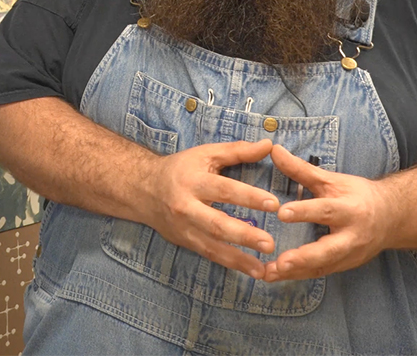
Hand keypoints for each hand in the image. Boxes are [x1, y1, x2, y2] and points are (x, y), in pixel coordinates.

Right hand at [144, 138, 280, 279]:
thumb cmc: (180, 169)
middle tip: (269, 243)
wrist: (143, 189)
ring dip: (239, 259)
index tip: (274, 204)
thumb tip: (269, 145)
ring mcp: (185, 227)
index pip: (224, 190)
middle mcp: (187, 206)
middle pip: (216, 223)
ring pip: (213, 246)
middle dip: (243, 235)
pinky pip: (210, 255)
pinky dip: (231, 264)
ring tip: (263, 268)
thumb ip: (237, 151)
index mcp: (193, 181)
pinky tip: (252, 271)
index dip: (248, 197)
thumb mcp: (205, 154)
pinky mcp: (185, 241)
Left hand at [261, 144, 398, 281]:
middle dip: (305, 257)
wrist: (390, 218)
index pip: (326, 210)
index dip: (304, 211)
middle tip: (281, 262)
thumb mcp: (331, 180)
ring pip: (322, 266)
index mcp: (349, 209)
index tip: (281, 213)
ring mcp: (349, 255)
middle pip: (329, 250)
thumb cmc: (357, 195)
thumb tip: (274, 150)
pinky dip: (298, 275)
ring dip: (295, 272)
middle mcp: (352, 236)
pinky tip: (275, 276)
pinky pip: (319, 273)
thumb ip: (301, 169)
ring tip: (269, 274)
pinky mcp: (344, 266)